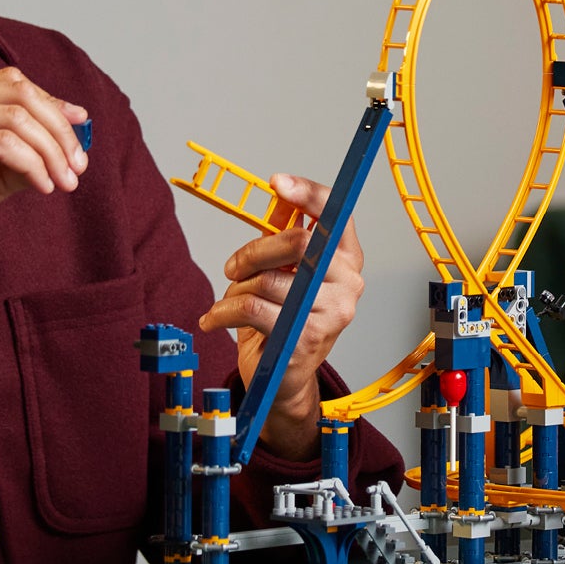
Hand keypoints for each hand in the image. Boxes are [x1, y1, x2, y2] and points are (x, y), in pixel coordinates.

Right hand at [0, 69, 87, 307]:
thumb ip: (24, 153)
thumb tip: (74, 142)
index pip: (13, 83)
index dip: (53, 103)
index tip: (82, 128)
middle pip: (20, 94)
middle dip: (59, 129)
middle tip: (79, 165)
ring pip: (18, 120)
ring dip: (52, 152)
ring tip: (66, 182)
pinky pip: (6, 146)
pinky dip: (34, 166)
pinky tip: (43, 187)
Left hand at [198, 173, 362, 461]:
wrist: (283, 381)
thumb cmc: (283, 320)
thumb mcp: (287, 274)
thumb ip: (285, 240)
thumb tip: (273, 196)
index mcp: (348, 259)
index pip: (336, 214)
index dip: (307, 193)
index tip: (277, 182)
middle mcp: (349, 283)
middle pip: (298, 243)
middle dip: (253, 252)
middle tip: (232, 269)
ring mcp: (332, 313)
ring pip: (268, 280)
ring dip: (236, 291)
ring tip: (229, 303)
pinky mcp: (306, 338)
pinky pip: (253, 309)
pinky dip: (224, 313)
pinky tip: (214, 320)